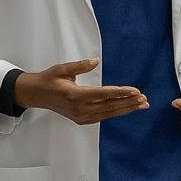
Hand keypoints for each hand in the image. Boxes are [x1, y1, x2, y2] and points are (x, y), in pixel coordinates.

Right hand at [14, 59, 147, 124]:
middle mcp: (79, 109)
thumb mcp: (62, 69)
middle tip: (144, 99)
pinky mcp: (81, 120)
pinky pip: (102, 116)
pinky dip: (115, 112)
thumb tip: (96, 61)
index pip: (104, 94)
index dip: (122, 92)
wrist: (36, 95)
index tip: (136, 90)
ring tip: (140, 104)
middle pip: (110, 106)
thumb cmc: (49, 81)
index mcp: (75, 95)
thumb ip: (80, 65)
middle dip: (129, 102)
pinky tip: (125, 108)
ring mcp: (81, 116)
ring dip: (126, 108)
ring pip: (108, 113)